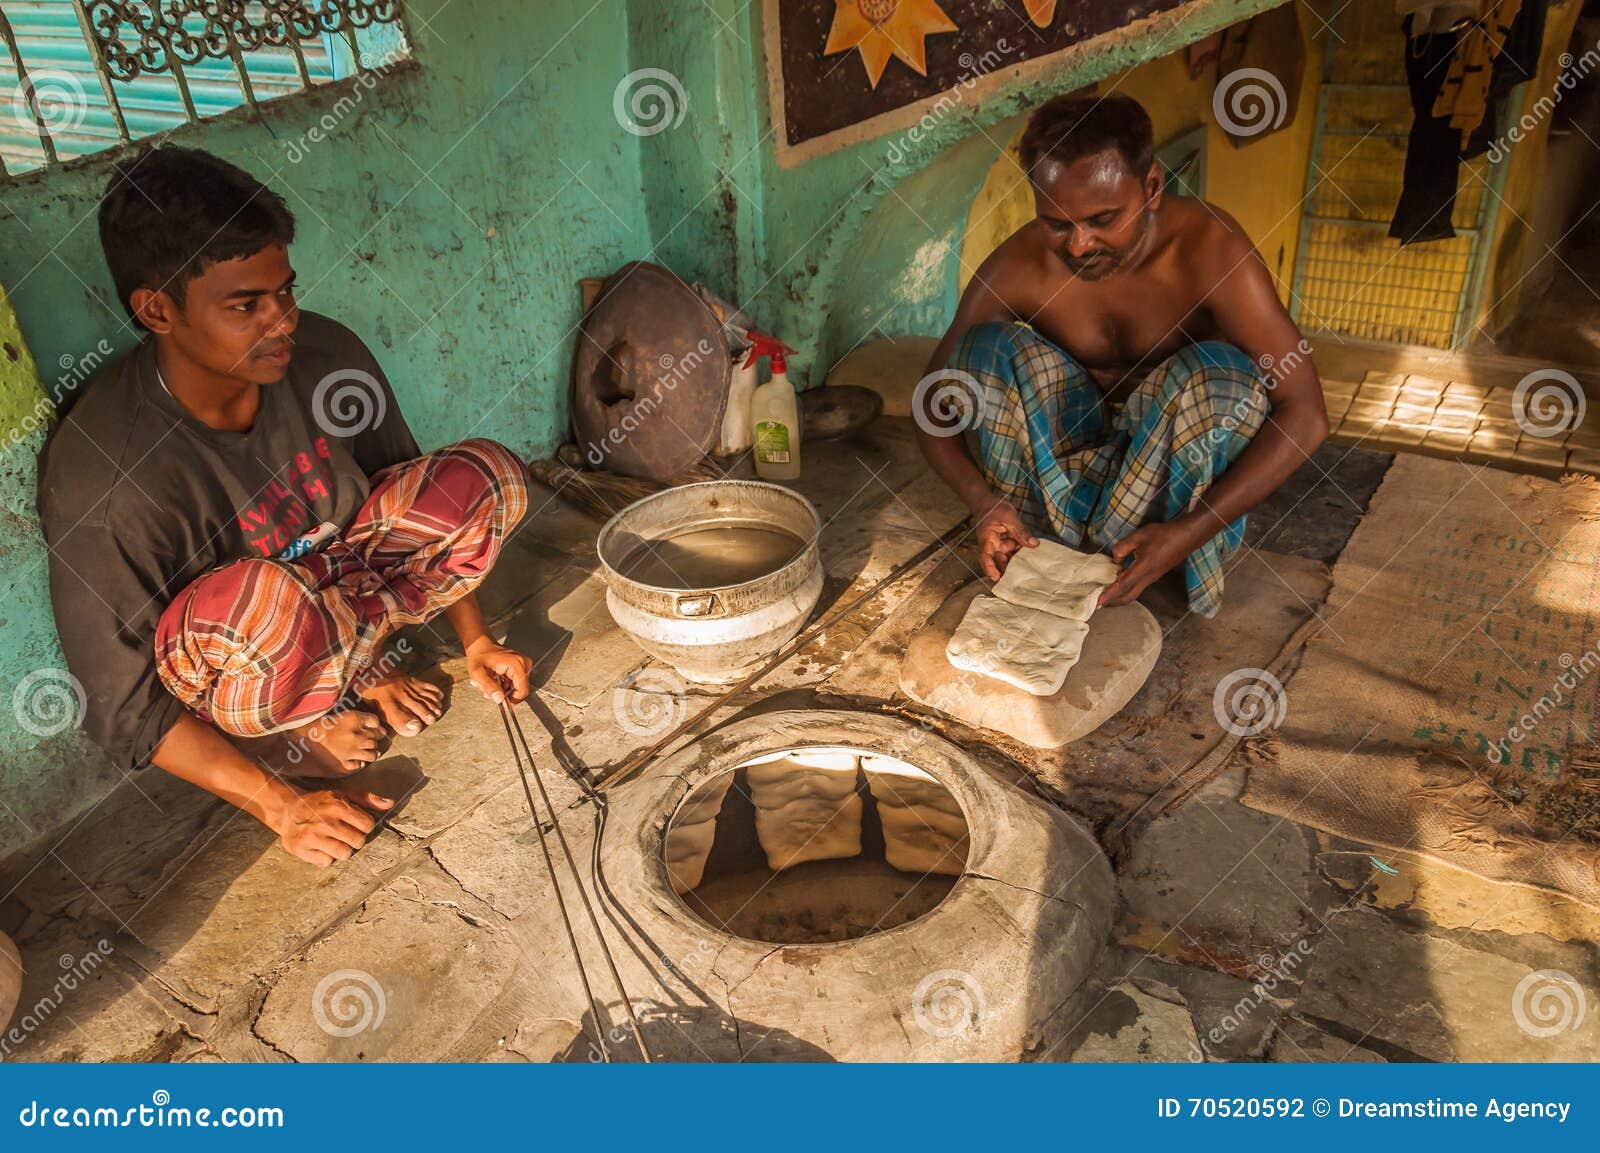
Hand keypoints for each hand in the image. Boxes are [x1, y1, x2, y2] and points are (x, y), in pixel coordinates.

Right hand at [270, 786, 392, 866]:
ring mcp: (312, 836)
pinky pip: (326, 862)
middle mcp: (325, 821)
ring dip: (342, 850)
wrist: (288, 808)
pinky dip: (325, 857)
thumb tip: (389, 803)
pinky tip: (320, 847)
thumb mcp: (343, 794)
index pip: (368, 825)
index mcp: (338, 806)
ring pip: (344, 854)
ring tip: (333, 841)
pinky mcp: (300, 849)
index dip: (364, 826)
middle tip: (344, 834)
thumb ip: (367, 799)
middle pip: (358, 842)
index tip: (356, 824)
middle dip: (355, 839)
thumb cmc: (321, 802)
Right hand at [294, 707, 383, 774]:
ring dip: (372, 751)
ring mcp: (351, 752)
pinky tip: (356, 761)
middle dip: (375, 737)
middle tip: (375, 738)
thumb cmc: (308, 727)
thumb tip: (366, 721)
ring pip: (372, 753)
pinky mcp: (344, 766)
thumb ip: (349, 717)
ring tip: (372, 752)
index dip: (376, 724)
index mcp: (351, 719)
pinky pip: (359, 765)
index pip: (374, 721)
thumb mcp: (330, 715)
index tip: (375, 727)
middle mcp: (355, 736)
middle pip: (375, 737)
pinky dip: (359, 763)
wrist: (292, 745)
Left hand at [465, 636, 533, 703]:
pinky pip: (517, 682)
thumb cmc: (479, 657)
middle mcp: (523, 662)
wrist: (480, 646)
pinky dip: (506, 685)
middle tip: (491, 688)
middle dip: (505, 693)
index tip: (501, 699)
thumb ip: (489, 687)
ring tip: (493, 682)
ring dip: (505, 689)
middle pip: (520, 689)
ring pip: (518, 687)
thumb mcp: (478, 674)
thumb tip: (499, 699)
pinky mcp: (522, 665)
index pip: (523, 690)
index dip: (512, 699)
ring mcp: (524, 663)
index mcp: (516, 664)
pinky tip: (497, 679)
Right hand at [972, 495, 1037, 580]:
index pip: (986, 556)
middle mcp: (993, 545)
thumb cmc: (994, 508)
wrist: (989, 502)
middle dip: (1009, 572)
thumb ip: (1021, 530)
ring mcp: (1001, 545)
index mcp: (987, 539)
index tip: (996, 578)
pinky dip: (1023, 555)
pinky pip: (1015, 551)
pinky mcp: (1008, 543)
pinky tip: (1034, 560)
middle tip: (1022, 582)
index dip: (990, 568)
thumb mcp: (1009, 516)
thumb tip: (1034, 544)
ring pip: (1009, 558)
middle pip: (999, 562)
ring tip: (1031, 573)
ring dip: (1018, 564)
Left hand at [1100, 521, 1192, 606]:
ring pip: (1133, 593)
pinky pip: (1138, 587)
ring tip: (1105, 594)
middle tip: (1098, 602)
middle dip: (1113, 602)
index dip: (1109, 595)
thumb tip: (1115, 561)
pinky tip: (1118, 582)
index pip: (1123, 585)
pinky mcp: (1154, 576)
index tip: (1097, 602)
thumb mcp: (1138, 536)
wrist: (1186, 537)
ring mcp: (1152, 578)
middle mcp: (1148, 577)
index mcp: (1143, 567)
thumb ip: (1122, 548)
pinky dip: (1126, 589)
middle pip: (1128, 597)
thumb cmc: (1163, 534)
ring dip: (1119, 596)